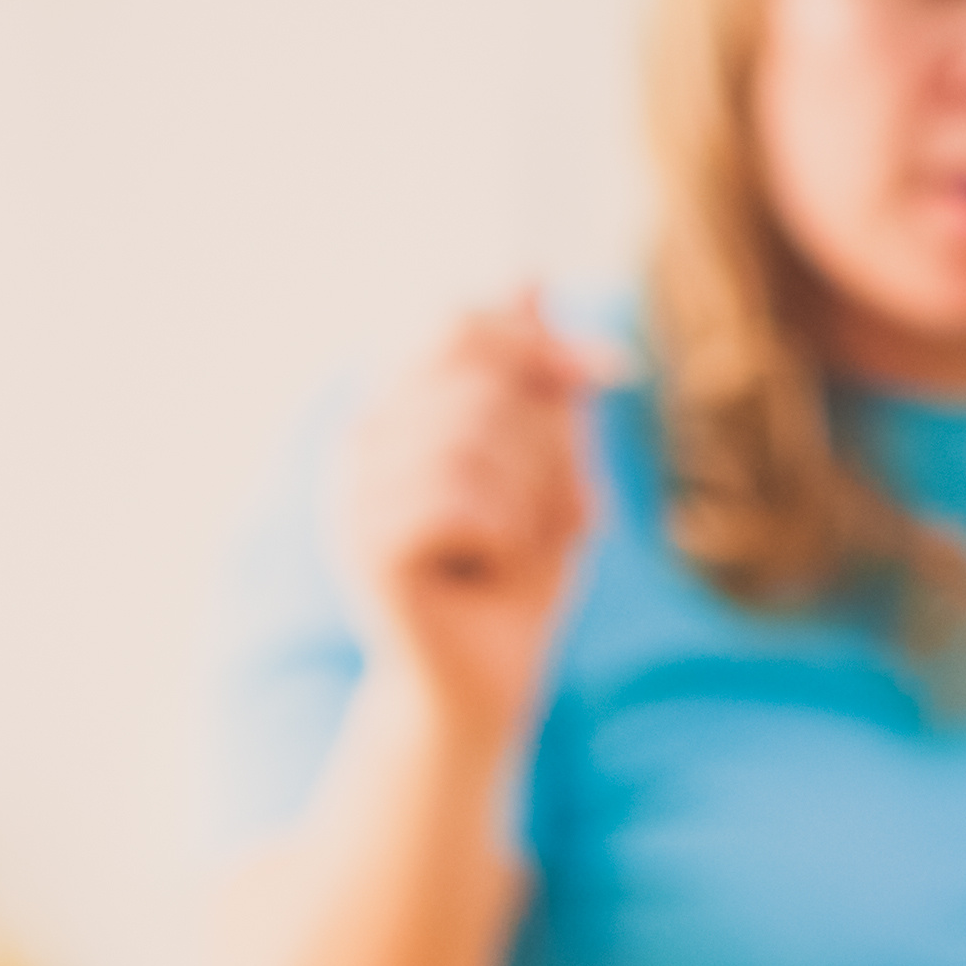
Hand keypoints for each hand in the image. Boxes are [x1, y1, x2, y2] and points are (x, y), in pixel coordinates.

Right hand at [334, 291, 604, 728]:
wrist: (485, 689)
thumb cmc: (516, 580)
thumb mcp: (545, 462)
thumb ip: (535, 378)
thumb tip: (528, 275)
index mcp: (395, 409)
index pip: (460, 322)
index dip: (542, 341)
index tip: (614, 373)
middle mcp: (358, 440)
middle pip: (479, 377)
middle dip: (540, 442)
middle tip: (539, 513)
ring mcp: (351, 493)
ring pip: (474, 439)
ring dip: (525, 497)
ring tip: (508, 547)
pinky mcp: (365, 546)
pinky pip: (461, 499)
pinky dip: (501, 537)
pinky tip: (482, 571)